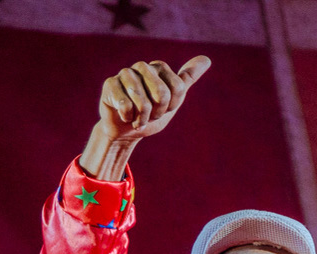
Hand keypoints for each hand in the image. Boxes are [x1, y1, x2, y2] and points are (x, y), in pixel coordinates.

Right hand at [81, 56, 210, 179]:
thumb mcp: (173, 99)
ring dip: (142, 117)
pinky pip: (126, 106)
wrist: (126, 131)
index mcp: (159, 67)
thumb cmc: (150, 114)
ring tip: (137, 117)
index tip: (162, 108)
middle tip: (149, 114)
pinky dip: (128, 118)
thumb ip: (187, 79)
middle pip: (162, 94)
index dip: (171, 105)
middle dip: (157, 112)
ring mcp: (124, 74)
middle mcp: (142, 66)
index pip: (178, 88)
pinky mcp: (109, 85)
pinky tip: (124, 116)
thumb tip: (206, 59)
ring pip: (143, 101)